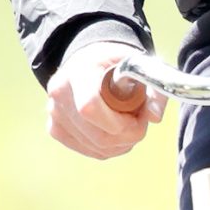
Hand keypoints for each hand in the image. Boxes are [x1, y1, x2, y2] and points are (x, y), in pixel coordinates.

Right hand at [45, 40, 166, 158]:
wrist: (88, 59)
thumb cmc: (114, 62)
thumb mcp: (138, 64)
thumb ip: (152, 87)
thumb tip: (154, 117)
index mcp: (78, 72)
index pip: (90, 107)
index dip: (118, 122)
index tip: (138, 117)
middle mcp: (60, 94)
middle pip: (97, 134)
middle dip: (127, 136)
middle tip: (140, 123)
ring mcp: (55, 114)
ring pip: (95, 146)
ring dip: (121, 143)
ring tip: (129, 123)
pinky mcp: (55, 129)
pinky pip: (89, 150)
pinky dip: (109, 147)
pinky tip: (116, 132)